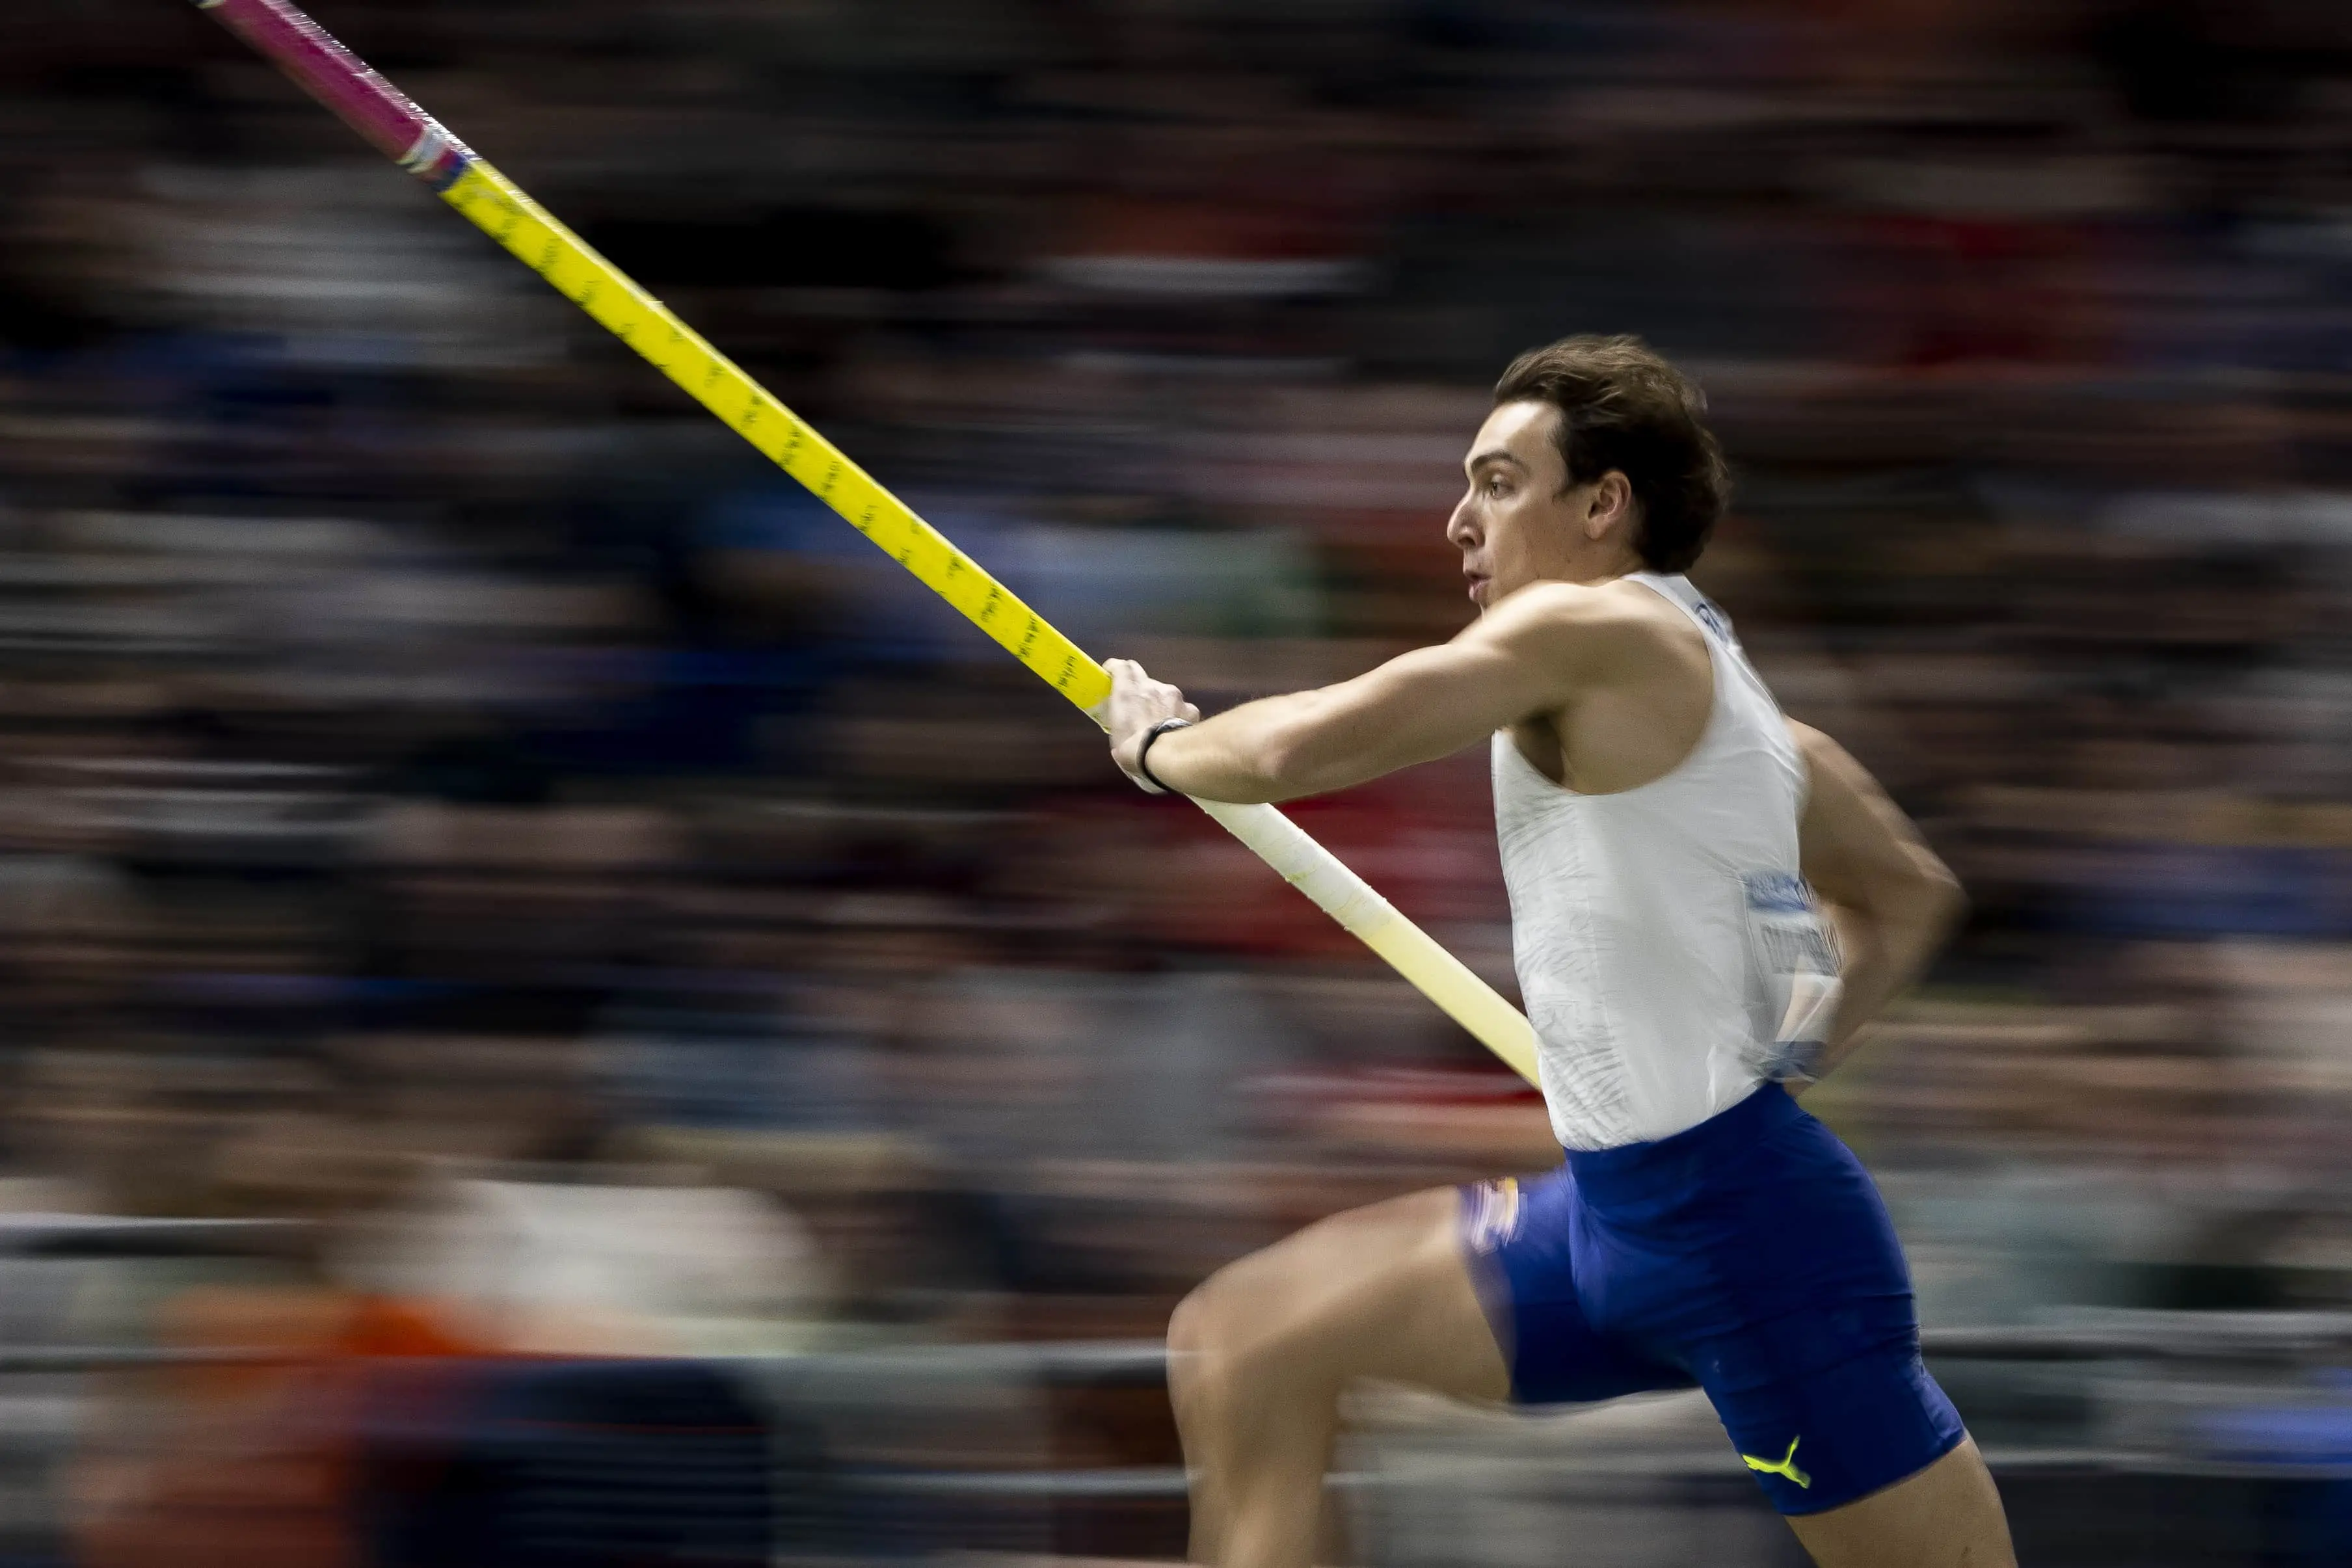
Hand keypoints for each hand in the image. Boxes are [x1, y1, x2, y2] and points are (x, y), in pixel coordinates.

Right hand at [1104, 658, 1199, 791]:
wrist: (1166, 757)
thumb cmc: (1135, 751)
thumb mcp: (1116, 742)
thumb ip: (1120, 728)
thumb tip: (1123, 741)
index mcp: (1127, 693)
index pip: (1121, 667)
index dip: (1116, 670)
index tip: (1112, 676)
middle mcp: (1150, 687)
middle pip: (1142, 676)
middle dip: (1138, 685)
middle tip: (1135, 703)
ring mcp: (1173, 695)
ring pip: (1164, 693)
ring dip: (1159, 703)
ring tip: (1159, 723)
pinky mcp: (1190, 708)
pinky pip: (1182, 708)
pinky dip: (1178, 715)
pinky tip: (1176, 730)